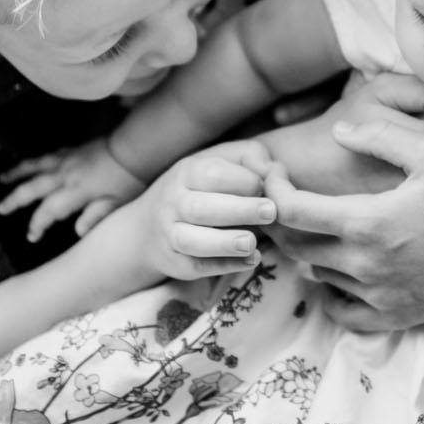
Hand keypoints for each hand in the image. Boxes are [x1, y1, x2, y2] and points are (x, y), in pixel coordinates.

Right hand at [0, 137, 149, 240]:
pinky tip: (32, 163)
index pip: (48, 211)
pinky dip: (36, 160)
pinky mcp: (73, 150)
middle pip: (33, 188)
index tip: (31, 236)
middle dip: (14, 200)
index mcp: (76, 191)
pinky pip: (48, 155)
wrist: (136, 148)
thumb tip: (77, 231)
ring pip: (35, 166)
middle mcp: (65, 175)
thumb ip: (95, 216)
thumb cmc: (130, 179)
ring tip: (2, 178)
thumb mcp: (117, 204)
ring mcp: (67, 160)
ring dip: (17, 173)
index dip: (37, 225)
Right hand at [99, 141, 276, 281]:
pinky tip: (250, 260)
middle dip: (238, 210)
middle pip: (201, 207)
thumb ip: (249, 157)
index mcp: (187, 172)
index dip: (244, 181)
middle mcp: (173, 202)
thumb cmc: (203, 187)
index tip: (267, 188)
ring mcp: (170, 234)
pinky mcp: (176, 262)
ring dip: (223, 243)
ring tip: (251, 243)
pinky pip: (197, 266)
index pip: (213, 174)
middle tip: (270, 212)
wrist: (150, 225)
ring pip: (191, 240)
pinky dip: (224, 266)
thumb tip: (272, 170)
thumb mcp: (221, 161)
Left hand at [262, 119, 423, 330]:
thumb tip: (339, 132)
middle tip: (285, 196)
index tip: (273, 172)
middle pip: (293, 245)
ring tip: (316, 226)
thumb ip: (381, 137)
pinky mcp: (392, 317)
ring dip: (308, 250)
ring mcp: (376, 295)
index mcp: (365, 222)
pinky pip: (341, 311)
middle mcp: (362, 264)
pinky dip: (330, 291)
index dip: (270, 187)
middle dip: (280, 218)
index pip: (289, 210)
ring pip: (316, 275)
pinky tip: (339, 271)